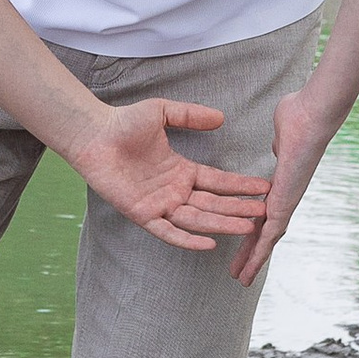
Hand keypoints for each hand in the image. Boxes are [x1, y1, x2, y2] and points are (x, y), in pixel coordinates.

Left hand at [65, 98, 271, 253]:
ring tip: (246, 228)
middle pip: (213, 204)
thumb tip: (221, 118)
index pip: (218, 182)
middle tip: (264, 214)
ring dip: (222, 224)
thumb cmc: (124, 122)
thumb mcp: (163, 112)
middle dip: (239, 209)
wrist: (94, 134)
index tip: (264, 188)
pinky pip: (169, 232)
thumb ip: (191, 116)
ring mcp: (160, 204)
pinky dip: (188, 239)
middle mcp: (175, 190)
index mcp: (182, 171)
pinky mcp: (143, 214)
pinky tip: (209, 245)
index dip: (241, 186)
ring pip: (197, 219)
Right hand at [230, 83, 340, 287]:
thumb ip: (279, 144)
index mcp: (281, 183)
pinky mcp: (285, 204)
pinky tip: (249, 269)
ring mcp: (287, 202)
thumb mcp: (281, 135)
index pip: (263, 212)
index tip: (242, 239)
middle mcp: (285, 197)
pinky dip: (259, 254)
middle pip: (265, 232)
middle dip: (251, 252)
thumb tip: (279, 145)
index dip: (253, 229)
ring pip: (268, 240)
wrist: (311, 115)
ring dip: (254, 261)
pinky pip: (270, 235)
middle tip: (239, 271)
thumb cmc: (298, 116)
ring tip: (241, 280)